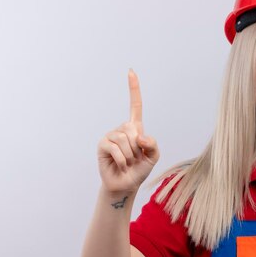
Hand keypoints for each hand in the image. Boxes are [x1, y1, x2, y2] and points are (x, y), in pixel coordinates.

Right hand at [97, 69, 159, 193]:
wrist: (126, 185)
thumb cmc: (139, 170)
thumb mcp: (153, 157)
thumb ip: (153, 144)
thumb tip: (139, 136)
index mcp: (135, 129)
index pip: (135, 106)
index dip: (133, 89)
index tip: (130, 72)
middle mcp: (122, 129)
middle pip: (133, 130)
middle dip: (138, 149)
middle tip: (134, 158)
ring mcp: (110, 136)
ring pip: (125, 140)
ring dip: (130, 156)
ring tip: (127, 162)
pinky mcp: (102, 144)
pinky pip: (116, 148)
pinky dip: (122, 160)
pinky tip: (120, 165)